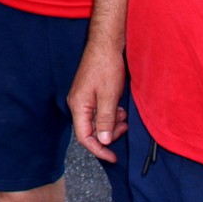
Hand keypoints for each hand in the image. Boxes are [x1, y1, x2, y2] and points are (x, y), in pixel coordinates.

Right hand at [67, 43, 127, 161]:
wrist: (105, 44)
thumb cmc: (105, 66)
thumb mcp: (109, 96)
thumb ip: (105, 120)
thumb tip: (103, 141)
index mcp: (78, 105)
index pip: (84, 137)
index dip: (99, 149)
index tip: (113, 157)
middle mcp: (77, 103)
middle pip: (91, 130)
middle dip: (109, 133)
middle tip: (124, 128)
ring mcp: (83, 98)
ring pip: (96, 121)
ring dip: (111, 123)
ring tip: (124, 115)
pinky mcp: (90, 93)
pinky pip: (99, 111)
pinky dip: (110, 114)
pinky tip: (119, 108)